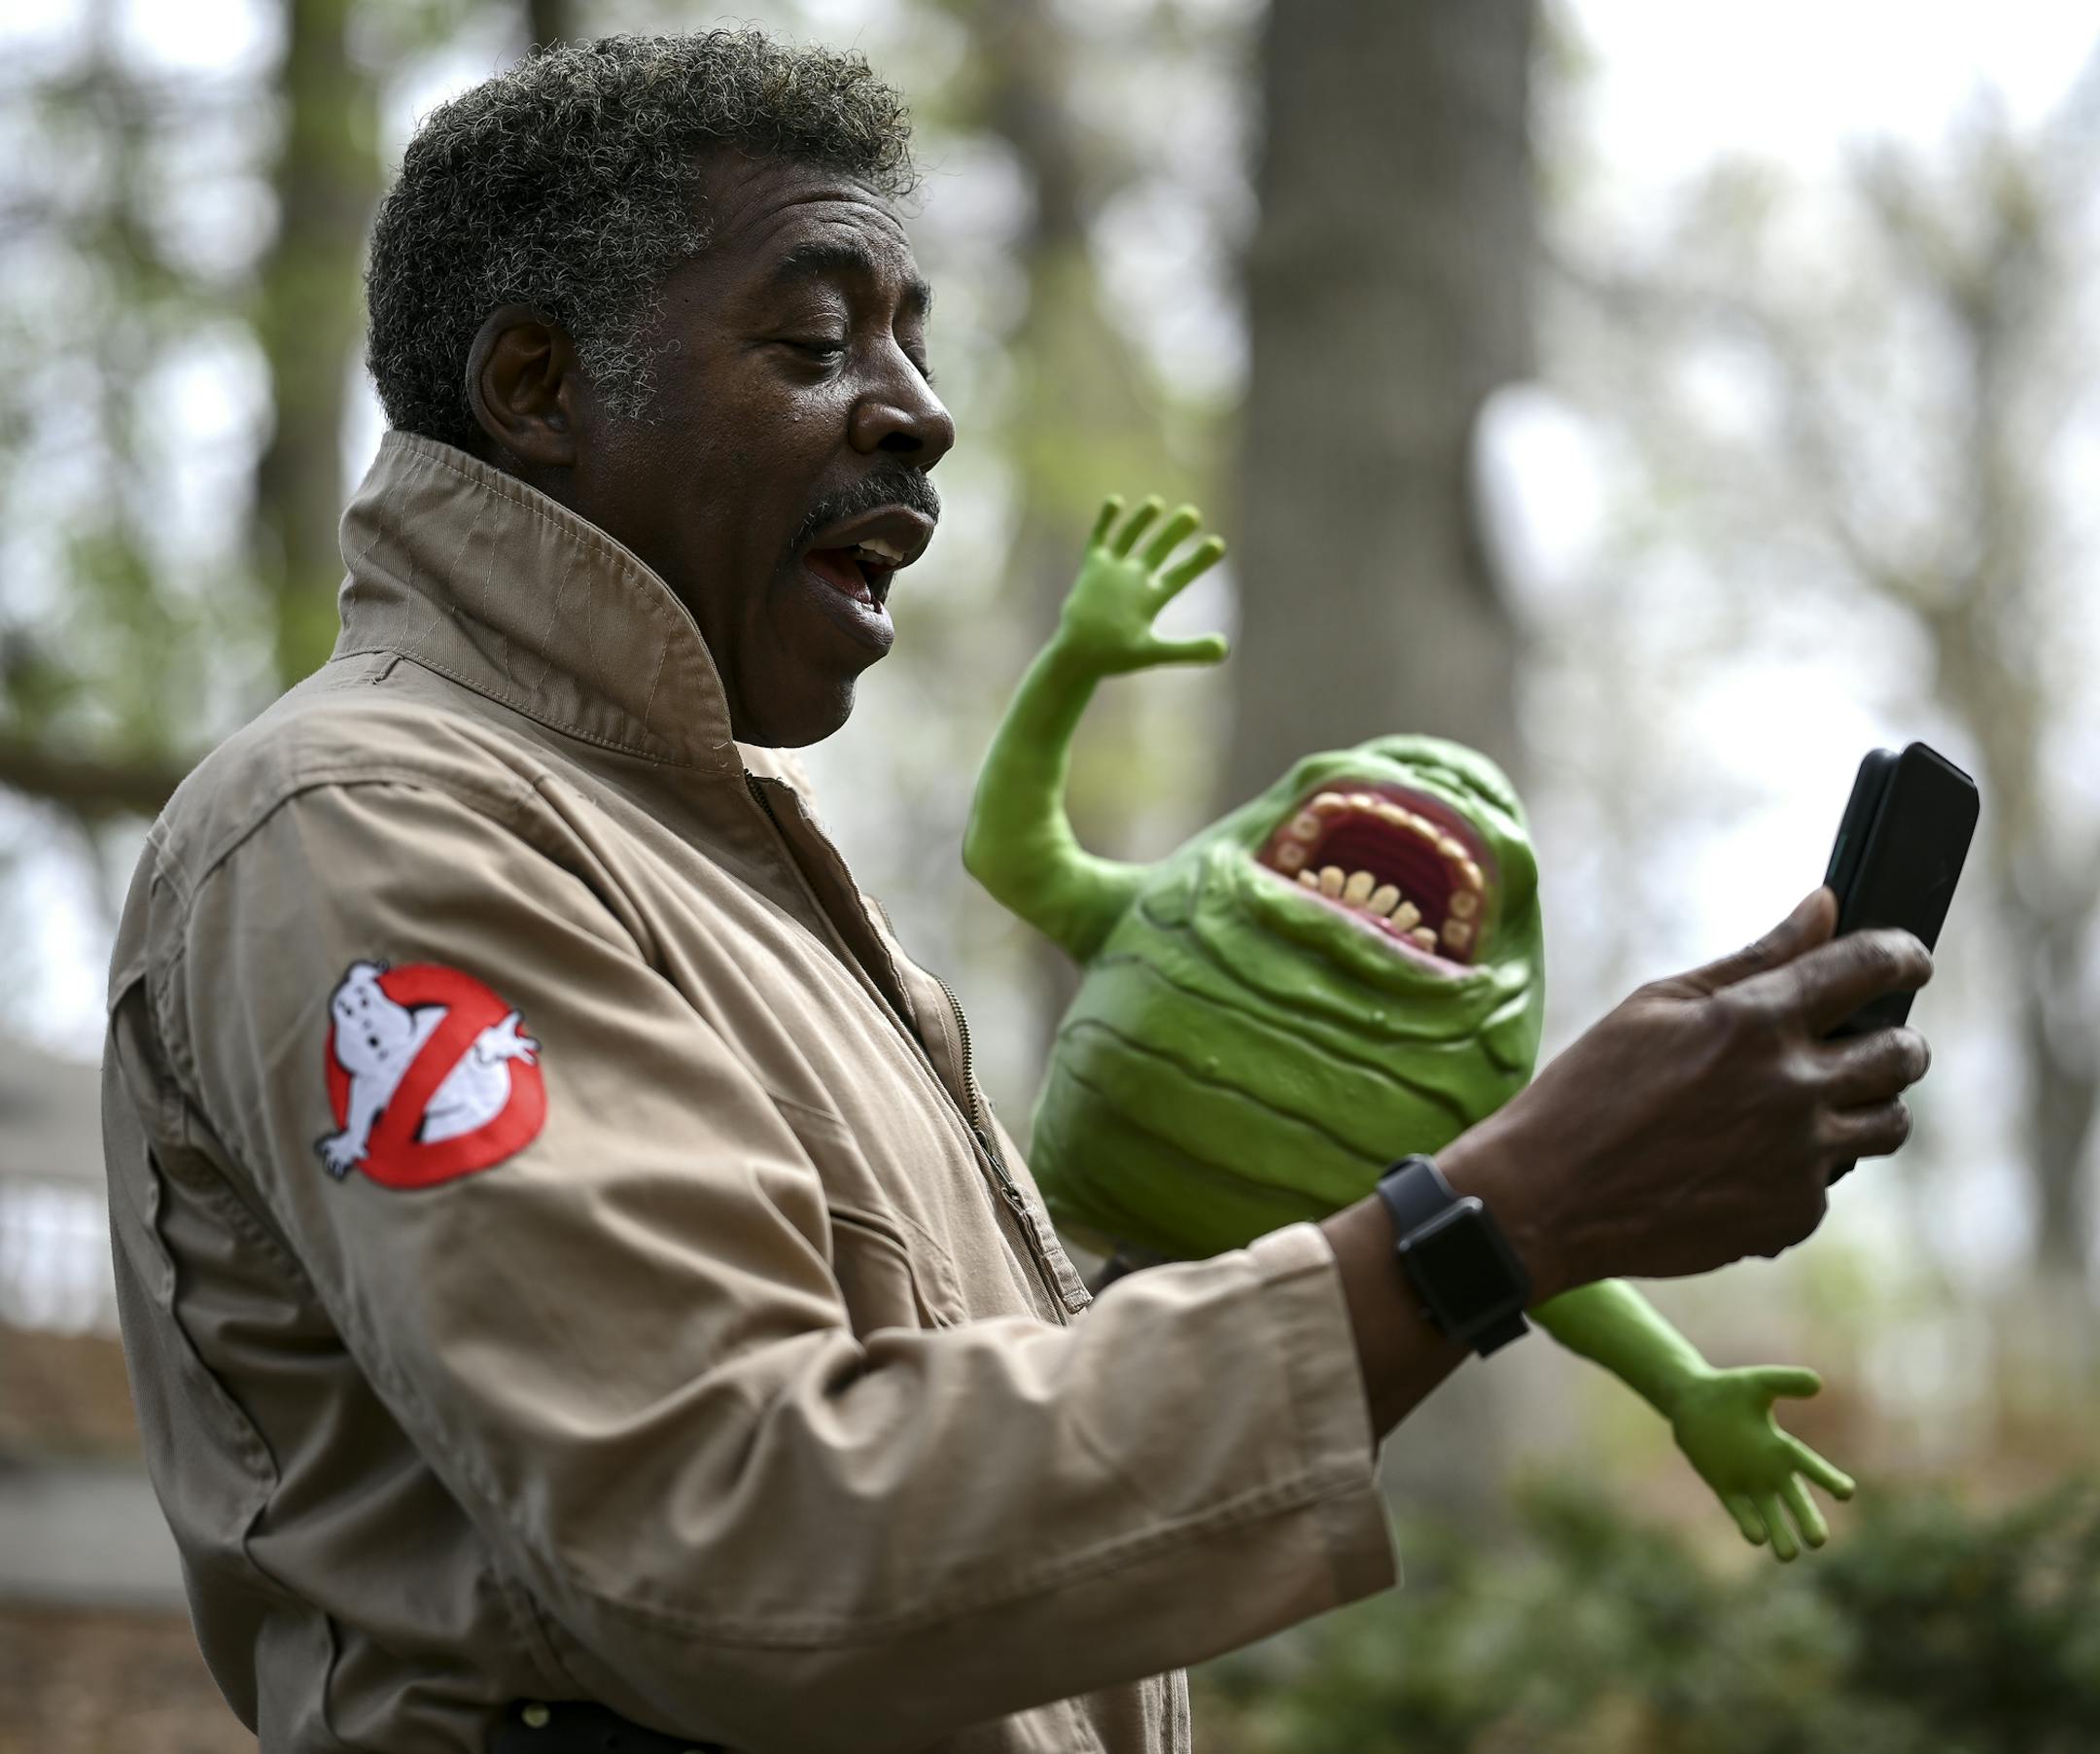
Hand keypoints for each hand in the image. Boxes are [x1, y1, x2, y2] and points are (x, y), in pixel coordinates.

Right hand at [1053, 494, 1228, 676]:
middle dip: (1175, 532)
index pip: (1181, 575)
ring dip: (1142, 521)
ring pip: (1131, 539)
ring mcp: (1114, 572)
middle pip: (1159, 551)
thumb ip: (1191, 650)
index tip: (1218, 545)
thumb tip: (1226, 650)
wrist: (1079, 656)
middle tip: (1193, 514)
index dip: (1199, 561)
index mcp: (1153, 598)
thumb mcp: (1155, 653)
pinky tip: (1116, 501)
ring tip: (1156, 502)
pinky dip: (1106, 522)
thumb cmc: (1115, 657)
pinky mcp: (1093, 569)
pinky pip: (1100, 540)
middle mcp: (1136, 581)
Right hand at [1442, 887, 1932, 1292]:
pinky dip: (1801, 1168)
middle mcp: (1794, 1088)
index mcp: (1757, 1020)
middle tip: (1860, 1042)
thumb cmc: (1590, 1088)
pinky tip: (1742, 1162)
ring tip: (1807, 1106)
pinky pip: (1831, 1182)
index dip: (1903, 955)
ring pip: (1889, 1125)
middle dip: (1894, 1040)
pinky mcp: (1793, 1216)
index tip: (1906, 960)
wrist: (1548, 1197)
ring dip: (1865, 1106)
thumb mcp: (1658, 1004)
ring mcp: (1800, 1159)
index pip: (1873, 967)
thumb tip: (1826, 906)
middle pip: (1904, 1054)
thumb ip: (1755, 958)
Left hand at [1669, 1365, 1855, 1561]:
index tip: (1846, 1493)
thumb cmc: (1729, 1390)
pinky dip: (1747, 1522)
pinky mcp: (1723, 1486)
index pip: (1810, 1467)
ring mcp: (1747, 1480)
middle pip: (1795, 1500)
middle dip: (1807, 1519)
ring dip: (1780, 1533)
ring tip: (1789, 1555)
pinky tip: (1756, 1536)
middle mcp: (1769, 1470)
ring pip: (1769, 1514)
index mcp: (1782, 1447)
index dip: (1828, 1479)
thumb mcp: (1758, 1382)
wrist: (1690, 1401)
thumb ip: (1786, 1381)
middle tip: (1819, 1541)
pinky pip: (1738, 1509)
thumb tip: (1818, 1383)